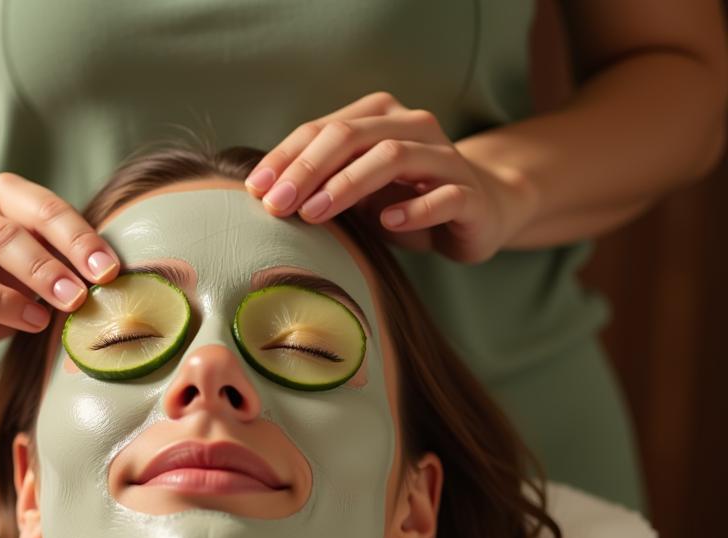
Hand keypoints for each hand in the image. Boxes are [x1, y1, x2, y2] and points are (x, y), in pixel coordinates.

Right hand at [0, 173, 121, 365]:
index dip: (76, 240)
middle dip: (43, 271)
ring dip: (5, 305)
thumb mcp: (43, 249)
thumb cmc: (12, 265)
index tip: (108, 272)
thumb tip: (112, 283)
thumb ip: (70, 259)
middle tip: (77, 299)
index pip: (40, 209)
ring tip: (39, 323)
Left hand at [244, 91, 534, 264]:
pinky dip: (412, 208)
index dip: (287, 157)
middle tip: (278, 205)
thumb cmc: (406, 200)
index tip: (255, 190)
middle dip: (309, 169)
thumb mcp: (357, 193)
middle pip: (353, 135)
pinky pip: (441, 195)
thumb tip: (265, 199)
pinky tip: (386, 222)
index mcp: (379, 117)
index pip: (323, 129)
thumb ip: (322, 187)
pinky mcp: (469, 193)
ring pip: (393, 156)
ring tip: (315, 214)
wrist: (481, 210)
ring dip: (347, 185)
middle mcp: (413, 126)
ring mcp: (444, 157)